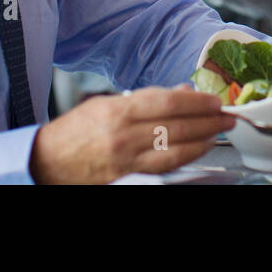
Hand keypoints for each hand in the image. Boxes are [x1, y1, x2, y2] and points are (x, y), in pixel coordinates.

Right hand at [28, 85, 234, 183]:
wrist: (45, 163)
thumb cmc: (73, 132)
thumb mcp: (105, 104)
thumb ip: (144, 98)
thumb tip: (180, 92)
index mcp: (117, 111)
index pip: (166, 102)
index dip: (195, 102)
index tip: (213, 101)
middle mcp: (123, 136)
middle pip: (175, 126)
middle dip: (206, 121)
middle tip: (226, 117)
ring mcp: (125, 161)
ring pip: (174, 150)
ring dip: (202, 141)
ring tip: (218, 133)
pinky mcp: (127, 179)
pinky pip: (163, 168)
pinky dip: (184, 159)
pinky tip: (197, 152)